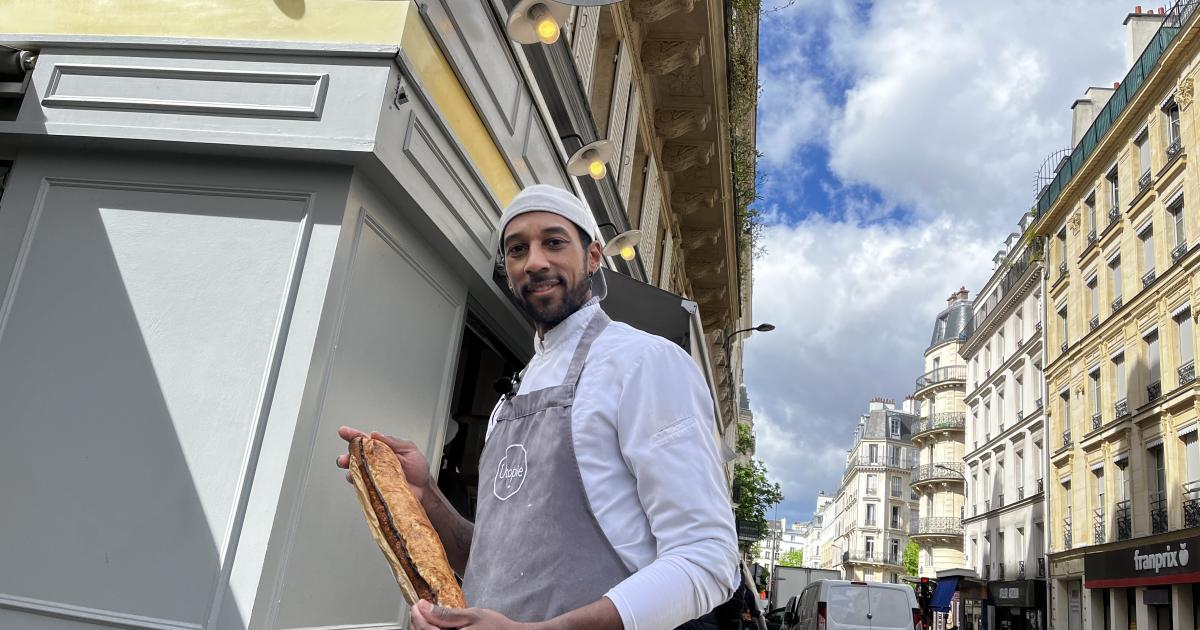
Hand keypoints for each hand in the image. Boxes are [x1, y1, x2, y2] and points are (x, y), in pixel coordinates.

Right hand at [335, 426, 431, 501]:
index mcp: (381, 450)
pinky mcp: (374, 490)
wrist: (424, 489)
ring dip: (350, 472)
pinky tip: (359, 483)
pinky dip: (359, 485)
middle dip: (346, 457)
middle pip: (354, 457)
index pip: (364, 440)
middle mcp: (374, 463)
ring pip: (355, 473)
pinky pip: (362, 487)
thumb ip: (393, 441)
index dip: (352, 435)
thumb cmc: (418, 469)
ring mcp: (373, 477)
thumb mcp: (409, 449)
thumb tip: (376, 434)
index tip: (343, 431)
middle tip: (344, 459)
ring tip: (351, 472)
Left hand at [409, 600, 532, 629]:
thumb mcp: (472, 615)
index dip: (417, 616)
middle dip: (417, 623)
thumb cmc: (495, 628)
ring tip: (425, 617)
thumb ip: (446, 614)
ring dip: (422, 629)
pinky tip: (434, 627)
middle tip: (419, 609)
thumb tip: (424, 607)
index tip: (417, 604)